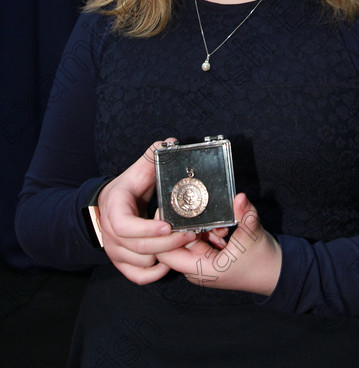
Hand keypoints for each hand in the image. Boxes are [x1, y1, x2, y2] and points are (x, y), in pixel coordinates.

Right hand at [97, 139, 212, 284]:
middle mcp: (111, 234)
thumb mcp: (136, 172)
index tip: (168, 224)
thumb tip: (169, 143)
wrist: (105, 207)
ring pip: (141, 263)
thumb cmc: (126, 189)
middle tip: (191, 234)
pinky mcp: (121, 263)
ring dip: (164, 257)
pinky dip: (154, 275)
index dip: (146, 229)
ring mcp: (115, 251)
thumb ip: (151, 157)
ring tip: (184, 243)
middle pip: (139, 248)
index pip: (124, 226)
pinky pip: (137, 276)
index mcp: (114, 209)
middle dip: (168, 243)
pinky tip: (168, 263)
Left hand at [157, 193, 281, 295]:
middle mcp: (196, 268)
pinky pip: (198, 237)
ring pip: (187, 237)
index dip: (165, 233)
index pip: (166, 252)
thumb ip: (244, 215)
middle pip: (174, 242)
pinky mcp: (207, 255)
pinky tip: (223, 229)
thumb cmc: (262, 262)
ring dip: (200, 226)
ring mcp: (200, 261)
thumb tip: (239, 197)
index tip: (173, 211)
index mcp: (201, 269)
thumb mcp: (253, 236)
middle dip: (185, 224)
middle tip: (196, 208)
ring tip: (221, 226)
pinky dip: (208, 229)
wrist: (275, 273)